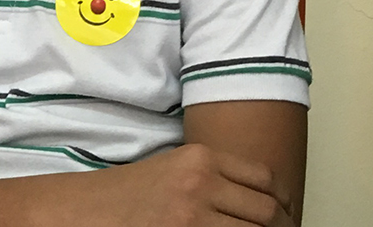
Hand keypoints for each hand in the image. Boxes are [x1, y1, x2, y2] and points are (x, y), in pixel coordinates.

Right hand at [61, 144, 294, 226]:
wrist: (87, 209)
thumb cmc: (127, 193)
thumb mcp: (173, 168)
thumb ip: (213, 176)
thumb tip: (257, 198)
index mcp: (201, 157)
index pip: (266, 179)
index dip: (282, 202)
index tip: (284, 214)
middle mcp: (202, 181)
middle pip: (267, 210)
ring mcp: (194, 213)